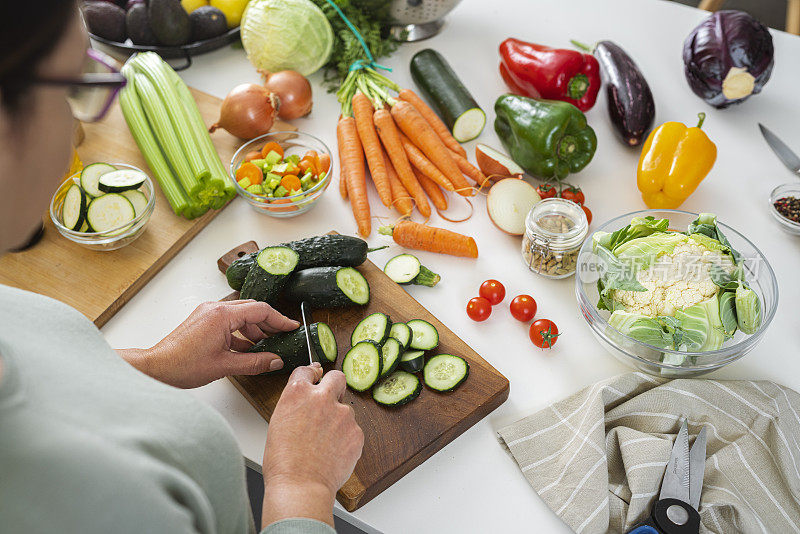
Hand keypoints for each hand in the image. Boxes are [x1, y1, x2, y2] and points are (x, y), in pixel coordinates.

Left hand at [119, 300, 298, 387]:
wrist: (155, 368)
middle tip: (282, 336)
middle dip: (268, 324)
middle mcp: (214, 308)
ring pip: (240, 316)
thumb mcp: (225, 366)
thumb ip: (254, 363)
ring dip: (254, 330)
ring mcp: (207, 313)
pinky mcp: (203, 321)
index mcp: (222, 314)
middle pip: (251, 310)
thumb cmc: (181, 365)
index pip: (260, 310)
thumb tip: (274, 361)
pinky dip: (241, 333)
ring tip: (265, 347)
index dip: (279, 319)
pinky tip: (248, 349)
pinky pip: (229, 322)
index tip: (291, 327)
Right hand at [261, 365, 363, 527]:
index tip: (315, 377)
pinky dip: (346, 439)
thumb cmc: (283, 461)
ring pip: (346, 410)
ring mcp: (343, 414)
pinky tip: (333, 452)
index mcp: (297, 392)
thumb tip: (306, 402)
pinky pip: (353, 430)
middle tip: (330, 399)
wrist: (300, 486)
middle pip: (336, 377)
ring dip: (339, 420)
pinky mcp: (357, 431)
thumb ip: (296, 405)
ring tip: (324, 443)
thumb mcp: (279, 423)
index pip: (307, 370)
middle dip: (334, 385)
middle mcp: (322, 397)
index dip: (311, 375)